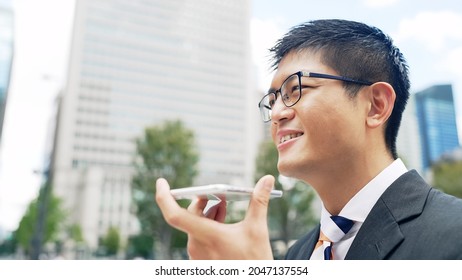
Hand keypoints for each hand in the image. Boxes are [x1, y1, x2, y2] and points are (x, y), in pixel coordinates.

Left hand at [155, 175, 274, 259]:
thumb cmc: (254, 261)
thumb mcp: (258, 229)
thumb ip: (260, 201)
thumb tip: (267, 179)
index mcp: (207, 236)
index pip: (174, 215)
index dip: (164, 197)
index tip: (161, 182)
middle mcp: (196, 246)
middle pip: (190, 216)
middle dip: (202, 202)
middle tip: (219, 195)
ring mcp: (197, 255)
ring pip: (194, 226)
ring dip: (207, 214)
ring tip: (223, 206)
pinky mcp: (200, 260)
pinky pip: (197, 237)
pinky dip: (207, 226)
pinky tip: (222, 221)